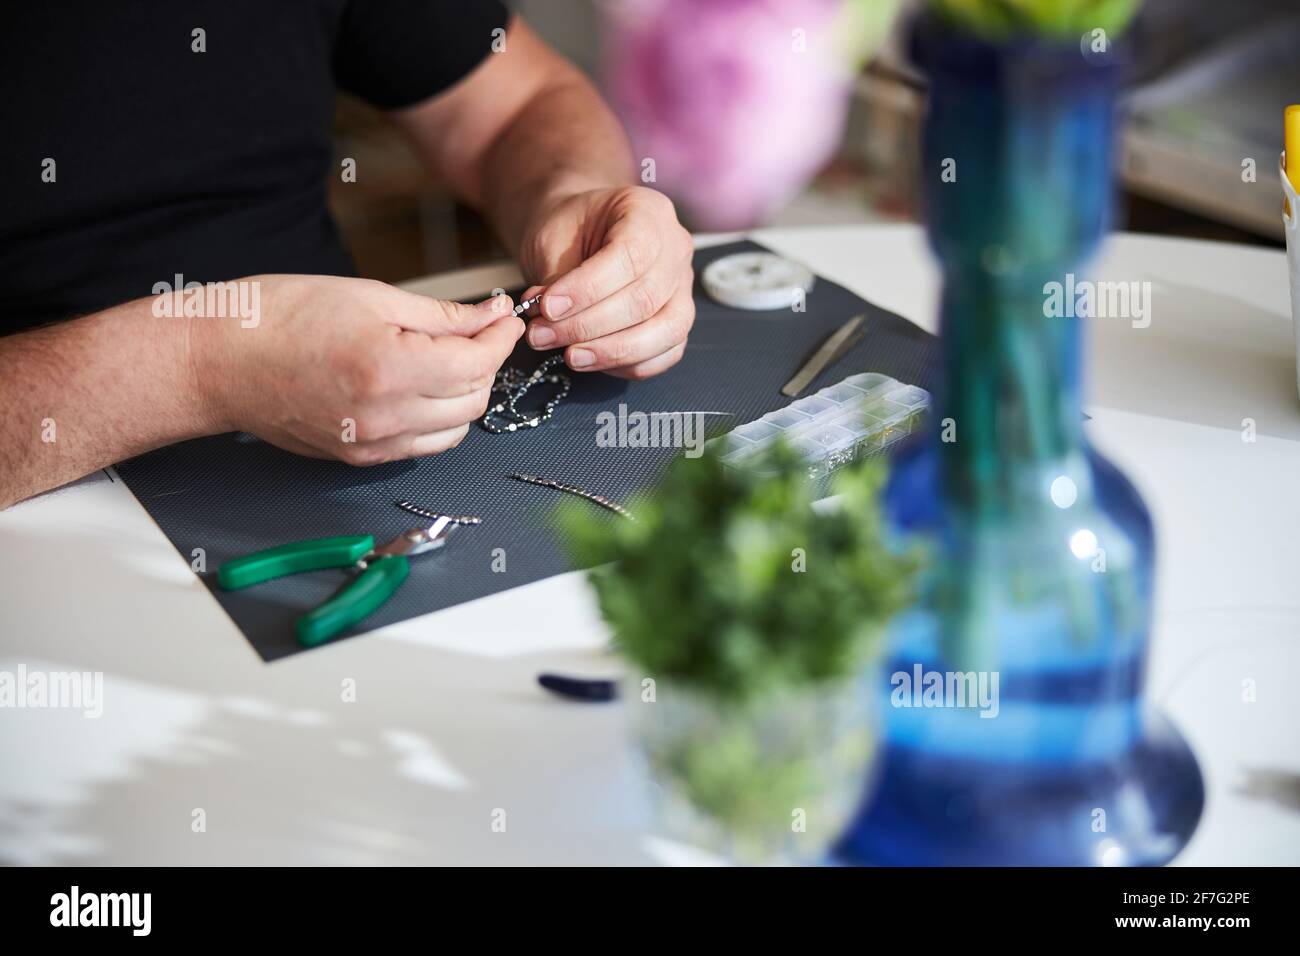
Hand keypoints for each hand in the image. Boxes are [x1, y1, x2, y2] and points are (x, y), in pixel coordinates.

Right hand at [193, 275, 522, 464]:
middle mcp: (386, 415)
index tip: (502, 317)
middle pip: (474, 400)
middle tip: (476, 333)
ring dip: (465, 395)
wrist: (217, 361)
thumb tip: (493, 315)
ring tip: (447, 359)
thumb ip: (442, 314)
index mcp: (390, 367)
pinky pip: (422, 446)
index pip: (478, 363)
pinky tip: (421, 387)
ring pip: (455, 429)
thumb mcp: (369, 297)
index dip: (499, 338)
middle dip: (486, 364)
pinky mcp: (360, 458)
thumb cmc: (280, 315)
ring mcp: (373, 444)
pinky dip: (437, 419)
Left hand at [517, 186, 693, 378]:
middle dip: (588, 326)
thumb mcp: (552, 238)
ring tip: (567, 356)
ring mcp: (683, 287)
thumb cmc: (567, 231)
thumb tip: (549, 321)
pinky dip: (629, 364)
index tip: (547, 308)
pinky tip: (593, 360)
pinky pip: (667, 353)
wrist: (579, 234)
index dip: (587, 289)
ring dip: (610, 352)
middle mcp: (676, 249)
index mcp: (649, 212)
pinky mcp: (678, 320)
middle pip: (645, 299)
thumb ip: (556, 279)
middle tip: (541, 336)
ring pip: (664, 331)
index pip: (630, 256)